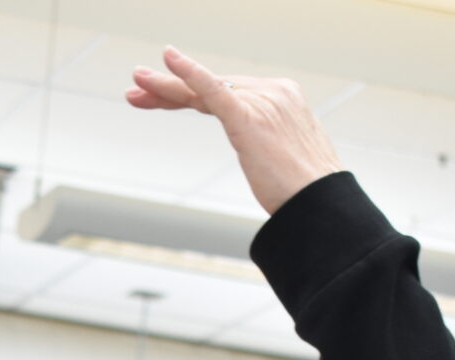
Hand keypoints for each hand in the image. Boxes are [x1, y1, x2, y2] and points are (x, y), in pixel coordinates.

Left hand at [125, 46, 342, 214]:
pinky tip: (168, 59)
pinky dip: (189, 74)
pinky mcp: (249, 117)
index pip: (225, 90)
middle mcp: (273, 91)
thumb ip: (268, 142)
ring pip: (203, 91)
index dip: (189, 92)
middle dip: (169, 90)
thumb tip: (260, 151)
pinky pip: (213, 89)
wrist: (319, 205)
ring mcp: (263, 101)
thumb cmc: (304, 191)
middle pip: (210, 87)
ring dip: (165, 89)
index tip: (158, 99)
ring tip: (136, 87)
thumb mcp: (285, 155)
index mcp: (282, 96)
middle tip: (135, 89)